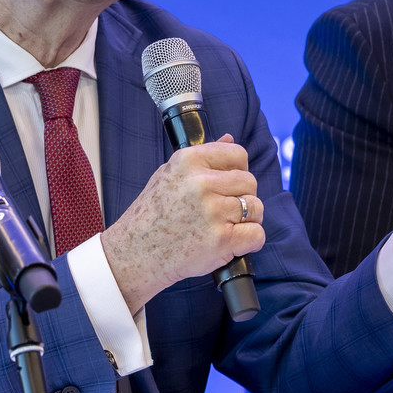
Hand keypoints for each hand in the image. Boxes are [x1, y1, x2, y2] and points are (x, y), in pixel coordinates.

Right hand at [101, 135, 263, 314]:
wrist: (135, 253)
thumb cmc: (151, 215)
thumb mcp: (168, 174)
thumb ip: (201, 157)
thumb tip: (229, 139)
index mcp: (189, 161)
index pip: (238, 154)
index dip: (237, 170)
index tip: (228, 183)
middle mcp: (202, 183)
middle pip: (249, 182)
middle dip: (242, 195)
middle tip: (224, 209)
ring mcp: (213, 212)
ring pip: (256, 207)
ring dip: (247, 219)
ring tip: (227, 226)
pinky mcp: (222, 240)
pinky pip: (257, 234)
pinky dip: (251, 240)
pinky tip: (234, 242)